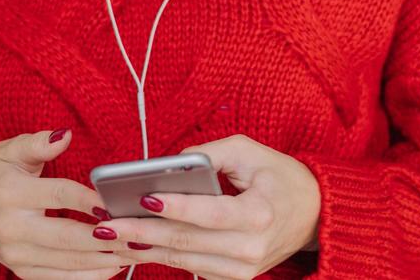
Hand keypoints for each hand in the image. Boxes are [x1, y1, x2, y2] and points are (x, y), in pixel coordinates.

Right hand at [0, 128, 131, 278]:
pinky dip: (88, 275)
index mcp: (10, 193)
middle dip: (105, 237)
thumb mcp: (9, 150)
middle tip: (138, 232)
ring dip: (104, 258)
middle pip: (66, 236)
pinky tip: (114, 265)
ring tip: (136, 249)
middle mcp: (12, 228)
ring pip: (67, 261)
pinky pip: (59, 277)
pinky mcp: (20, 269)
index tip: (116, 201)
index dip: (88, 199)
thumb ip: (38, 144)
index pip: (57, 195)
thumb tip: (65, 135)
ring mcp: (15, 254)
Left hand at [93, 134, 321, 279]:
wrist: (315, 214)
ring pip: (182, 260)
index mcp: (259, 214)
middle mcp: (250, 249)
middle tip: (105, 223)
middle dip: (141, 232)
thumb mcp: (251, 152)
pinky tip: (133, 245)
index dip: (175, 207)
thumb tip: (168, 163)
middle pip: (186, 242)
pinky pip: (190, 268)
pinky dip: (160, 256)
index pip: (209, 214)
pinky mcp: (234, 278)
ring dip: (142, 248)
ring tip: (108, 235)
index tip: (142, 198)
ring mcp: (242, 270)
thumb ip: (210, 154)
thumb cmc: (282, 177)